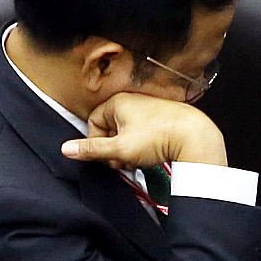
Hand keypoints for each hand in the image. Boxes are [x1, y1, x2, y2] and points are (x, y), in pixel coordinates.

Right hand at [61, 92, 227, 168]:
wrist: (194, 137)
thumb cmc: (158, 138)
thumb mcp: (118, 148)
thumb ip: (90, 149)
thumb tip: (66, 149)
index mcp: (118, 102)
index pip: (93, 122)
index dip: (97, 143)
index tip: (106, 156)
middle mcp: (132, 100)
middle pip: (109, 127)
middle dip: (113, 148)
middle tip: (122, 160)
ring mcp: (148, 107)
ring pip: (126, 131)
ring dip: (126, 148)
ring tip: (136, 159)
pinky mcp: (161, 116)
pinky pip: (142, 131)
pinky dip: (141, 144)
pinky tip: (149, 154)